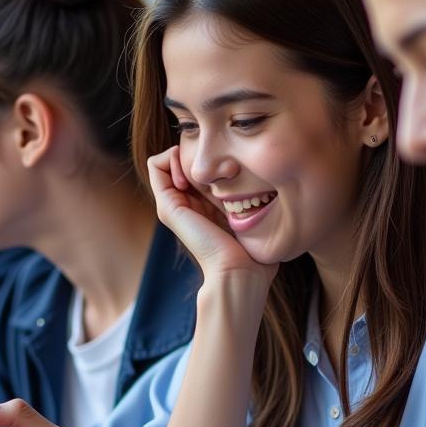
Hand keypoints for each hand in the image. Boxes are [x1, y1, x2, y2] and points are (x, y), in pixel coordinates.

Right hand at [147, 146, 277, 287]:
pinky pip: (156, 164)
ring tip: (206, 169)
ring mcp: (172, 204)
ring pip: (166, 159)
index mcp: (203, 207)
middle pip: (180, 161)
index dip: (209, 157)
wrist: (239, 273)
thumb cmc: (253, 254)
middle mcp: (185, 204)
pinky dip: (172, 157)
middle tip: (220, 165)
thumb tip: (270, 181)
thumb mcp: (255, 218)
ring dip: (184, 153)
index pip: (195, 168)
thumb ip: (255, 201)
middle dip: (197, 152)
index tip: (231, 167)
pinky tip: (195, 171)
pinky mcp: (167, 205)